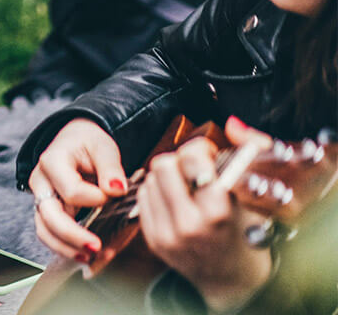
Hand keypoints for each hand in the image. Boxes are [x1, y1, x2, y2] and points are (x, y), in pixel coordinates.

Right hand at [29, 118, 128, 264]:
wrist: (74, 140)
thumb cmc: (88, 143)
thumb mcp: (103, 146)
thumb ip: (110, 167)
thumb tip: (117, 190)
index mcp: (52, 161)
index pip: (71, 190)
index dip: (94, 198)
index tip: (113, 195)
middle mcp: (40, 182)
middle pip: (49, 215)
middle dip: (72, 235)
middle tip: (96, 246)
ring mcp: (41, 198)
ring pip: (44, 229)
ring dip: (66, 247)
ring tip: (90, 257)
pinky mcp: (47, 211)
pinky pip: (49, 233)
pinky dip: (65, 247)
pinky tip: (84, 256)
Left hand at [137, 136, 271, 311]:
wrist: (232, 277)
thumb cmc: (248, 230)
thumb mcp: (257, 195)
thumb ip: (249, 154)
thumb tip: (232, 123)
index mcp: (218, 211)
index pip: (190, 160)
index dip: (199, 149)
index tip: (209, 154)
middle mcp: (189, 225)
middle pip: (163, 165)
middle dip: (179, 160)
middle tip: (193, 168)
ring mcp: (167, 234)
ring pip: (149, 179)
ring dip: (166, 176)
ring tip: (187, 186)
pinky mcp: (153, 240)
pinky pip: (143, 198)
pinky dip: (157, 193)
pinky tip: (176, 201)